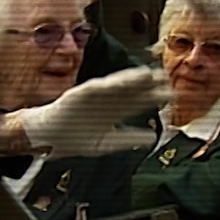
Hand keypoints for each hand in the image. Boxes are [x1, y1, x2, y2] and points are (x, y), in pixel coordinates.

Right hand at [13, 67, 169, 157]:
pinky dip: (106, 85)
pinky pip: (94, 88)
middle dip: (148, 85)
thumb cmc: (76, 139)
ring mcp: (94, 95)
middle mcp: (107, 100)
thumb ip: (128, 139)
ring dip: (131, 80)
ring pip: (116, 86)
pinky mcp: (78, 94)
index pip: (139, 102)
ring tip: (147, 76)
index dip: (154, 97)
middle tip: (166, 80)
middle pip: (132, 90)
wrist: (49, 140)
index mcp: (116, 111)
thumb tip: (152, 138)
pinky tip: (120, 83)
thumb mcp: (107, 143)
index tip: (171, 95)